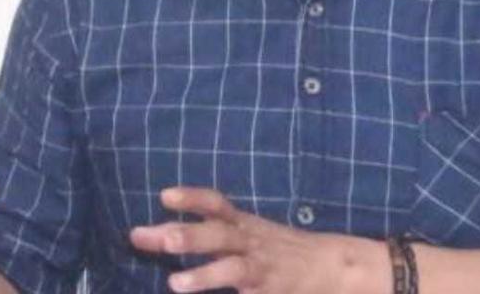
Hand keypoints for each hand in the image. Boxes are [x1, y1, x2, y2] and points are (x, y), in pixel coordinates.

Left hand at [130, 188, 389, 293]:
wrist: (333, 266)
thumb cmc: (275, 249)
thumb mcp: (243, 233)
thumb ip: (197, 234)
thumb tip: (145, 234)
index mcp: (243, 225)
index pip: (216, 204)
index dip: (192, 198)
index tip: (165, 196)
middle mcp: (251, 243)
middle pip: (219, 235)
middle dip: (190, 236)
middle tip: (161, 238)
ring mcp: (262, 270)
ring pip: (232, 270)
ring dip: (205, 275)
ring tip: (175, 283)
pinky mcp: (271, 292)